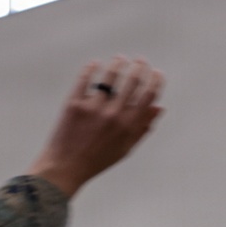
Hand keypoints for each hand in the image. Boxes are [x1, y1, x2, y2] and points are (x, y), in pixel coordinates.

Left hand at [27, 56, 164, 197]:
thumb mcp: (125, 149)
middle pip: (132, 81)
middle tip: (139, 60)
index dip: (155, 80)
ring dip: (117, 64)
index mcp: (127, 126)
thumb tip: (159, 108)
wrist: (65, 167)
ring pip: (110, 76)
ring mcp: (93, 108)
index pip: (148, 95)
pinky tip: (95, 64)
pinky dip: (91, 68)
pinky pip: (85, 79)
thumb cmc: (97, 160)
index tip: (155, 72)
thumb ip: (142, 128)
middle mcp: (113, 115)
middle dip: (139, 66)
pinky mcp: (74, 104)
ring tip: (119, 59)